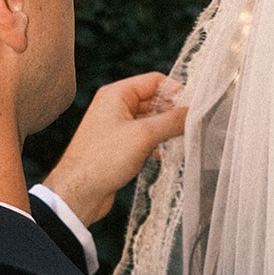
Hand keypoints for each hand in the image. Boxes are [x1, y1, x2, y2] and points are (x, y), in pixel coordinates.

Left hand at [41, 72, 185, 225]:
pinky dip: (155, 143)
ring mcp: (115, 126)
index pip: (154, 81)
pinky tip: (163, 154)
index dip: (176, 91)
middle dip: (172, 112)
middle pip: (153, 100)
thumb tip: (193, 113)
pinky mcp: (117, 146)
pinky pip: (143, 137)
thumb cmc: (103, 160)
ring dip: (165, 129)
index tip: (194, 106)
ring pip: (149, 120)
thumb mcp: (144, 136)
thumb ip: (172, 121)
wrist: (79, 193)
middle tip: (192, 125)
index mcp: (116, 94)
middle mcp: (114, 106)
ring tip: (181, 140)